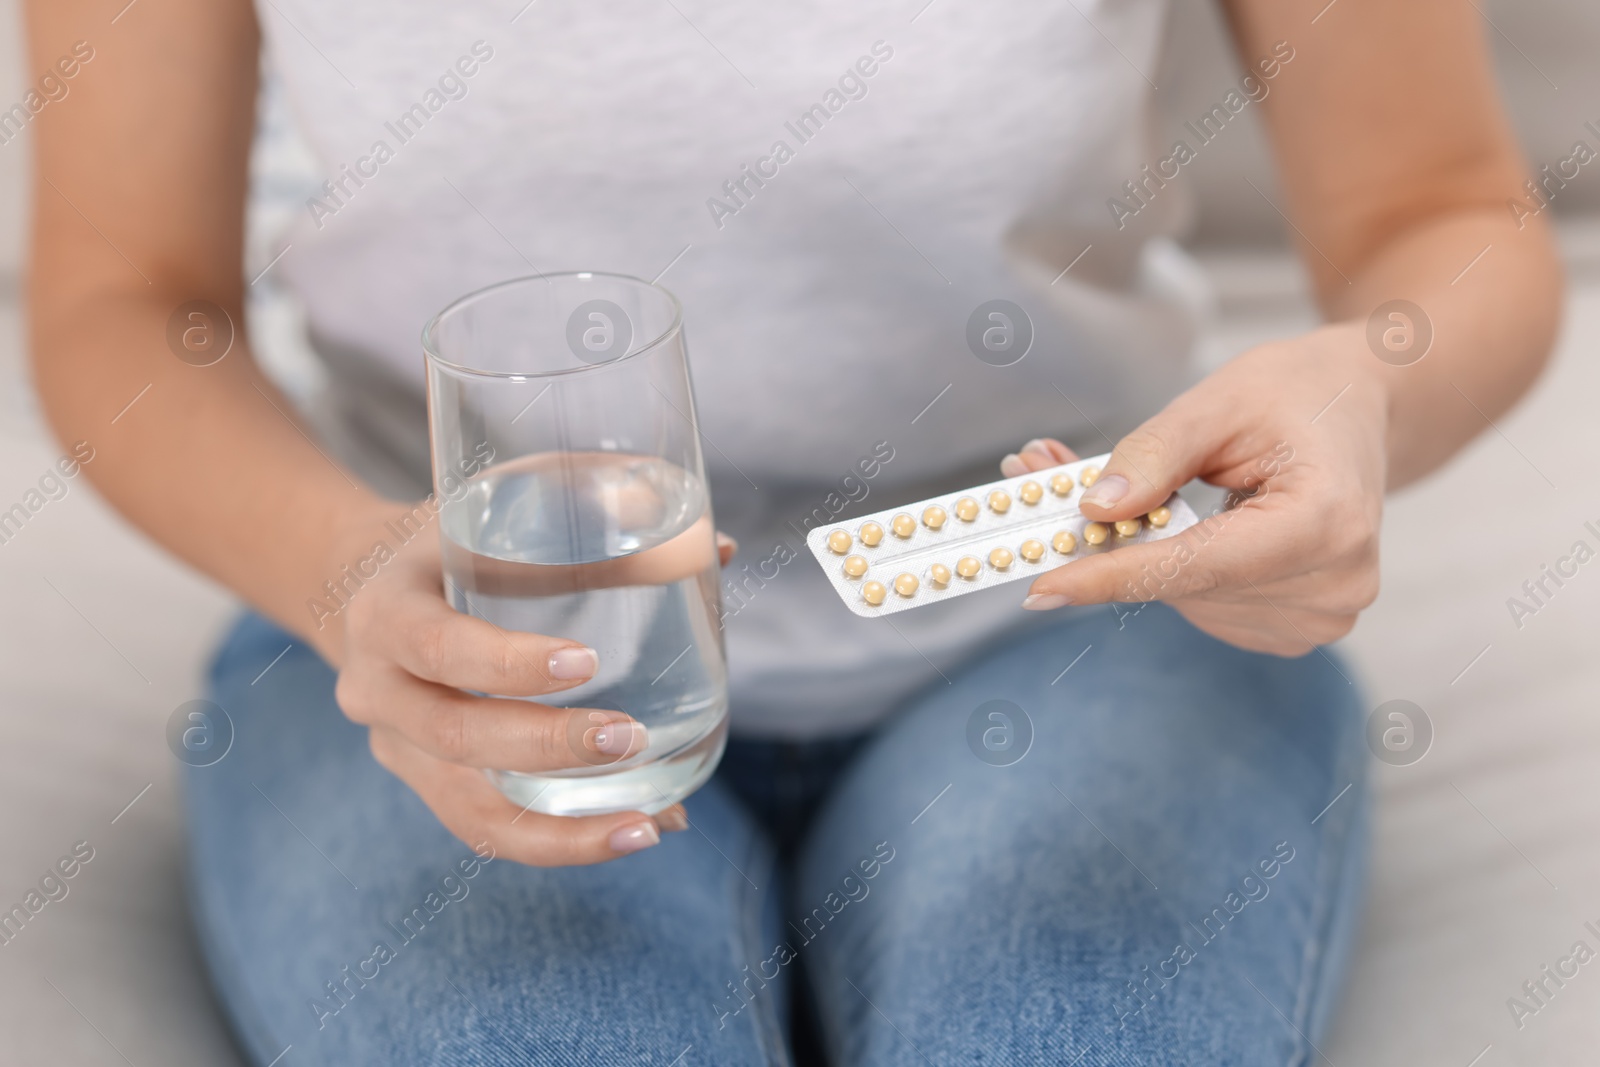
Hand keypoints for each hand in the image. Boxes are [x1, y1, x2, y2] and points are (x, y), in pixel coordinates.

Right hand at [325, 511, 736, 865]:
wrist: (361, 586)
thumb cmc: (449, 540)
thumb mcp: (493, 511)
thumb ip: (587, 512)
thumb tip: (714, 545)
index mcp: (386, 613)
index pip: (439, 648)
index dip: (508, 663)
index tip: (587, 664)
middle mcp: (377, 691)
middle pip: (456, 738)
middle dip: (547, 747)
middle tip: (631, 738)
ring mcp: (398, 748)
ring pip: (471, 813)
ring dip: (563, 829)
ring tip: (650, 825)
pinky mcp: (429, 783)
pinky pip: (490, 829)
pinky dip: (564, 838)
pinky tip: (638, 829)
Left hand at [1004, 324, 1387, 654]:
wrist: (1356, 410)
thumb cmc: (1296, 394)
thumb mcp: (1219, 401)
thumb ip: (1153, 456)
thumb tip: (1094, 510)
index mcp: (1326, 523)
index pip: (1198, 565)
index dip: (1113, 575)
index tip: (1040, 586)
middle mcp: (1333, 584)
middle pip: (1183, 583)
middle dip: (1111, 542)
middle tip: (1046, 478)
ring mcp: (1319, 617)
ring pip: (1184, 598)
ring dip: (1140, 553)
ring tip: (1132, 493)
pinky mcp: (1296, 628)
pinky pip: (1203, 605)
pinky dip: (1171, 569)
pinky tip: (1177, 525)